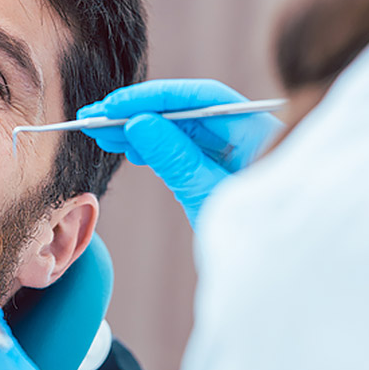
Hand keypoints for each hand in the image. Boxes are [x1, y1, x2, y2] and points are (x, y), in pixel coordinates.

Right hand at [79, 78, 282, 225]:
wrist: (273, 271)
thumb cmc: (255, 239)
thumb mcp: (208, 196)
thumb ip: (175, 158)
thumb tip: (139, 122)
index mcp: (258, 132)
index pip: (202, 99)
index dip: (155, 97)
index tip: (116, 105)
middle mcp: (246, 134)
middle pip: (186, 111)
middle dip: (139, 112)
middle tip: (95, 115)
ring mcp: (233, 151)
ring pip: (179, 129)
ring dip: (139, 129)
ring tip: (100, 133)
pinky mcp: (218, 168)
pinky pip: (182, 148)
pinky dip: (153, 148)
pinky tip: (126, 148)